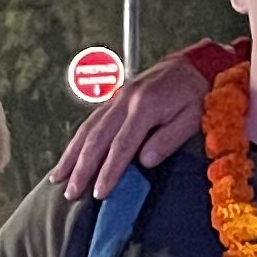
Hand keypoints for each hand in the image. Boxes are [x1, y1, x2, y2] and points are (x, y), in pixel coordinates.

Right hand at [51, 53, 208, 199]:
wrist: (197, 62)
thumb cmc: (198, 93)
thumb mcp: (192, 118)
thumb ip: (167, 139)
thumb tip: (144, 162)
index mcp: (145, 106)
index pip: (121, 145)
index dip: (108, 171)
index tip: (99, 193)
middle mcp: (126, 100)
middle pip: (96, 138)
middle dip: (81, 168)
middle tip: (71, 193)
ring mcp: (118, 96)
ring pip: (87, 128)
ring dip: (71, 155)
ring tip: (58, 177)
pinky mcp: (116, 96)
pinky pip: (91, 120)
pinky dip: (77, 140)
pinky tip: (70, 154)